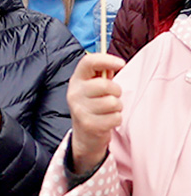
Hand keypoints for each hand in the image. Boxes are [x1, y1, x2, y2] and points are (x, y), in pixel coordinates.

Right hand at [67, 53, 125, 174]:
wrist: (84, 135)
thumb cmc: (94, 105)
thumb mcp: (94, 88)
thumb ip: (103, 75)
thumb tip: (116, 63)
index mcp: (77, 80)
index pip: (88, 62)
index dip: (105, 60)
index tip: (121, 63)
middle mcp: (74, 93)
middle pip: (105, 85)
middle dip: (116, 91)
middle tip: (113, 96)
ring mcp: (80, 109)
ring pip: (113, 102)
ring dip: (117, 107)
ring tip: (108, 110)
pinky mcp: (88, 124)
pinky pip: (115, 118)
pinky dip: (116, 120)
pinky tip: (107, 121)